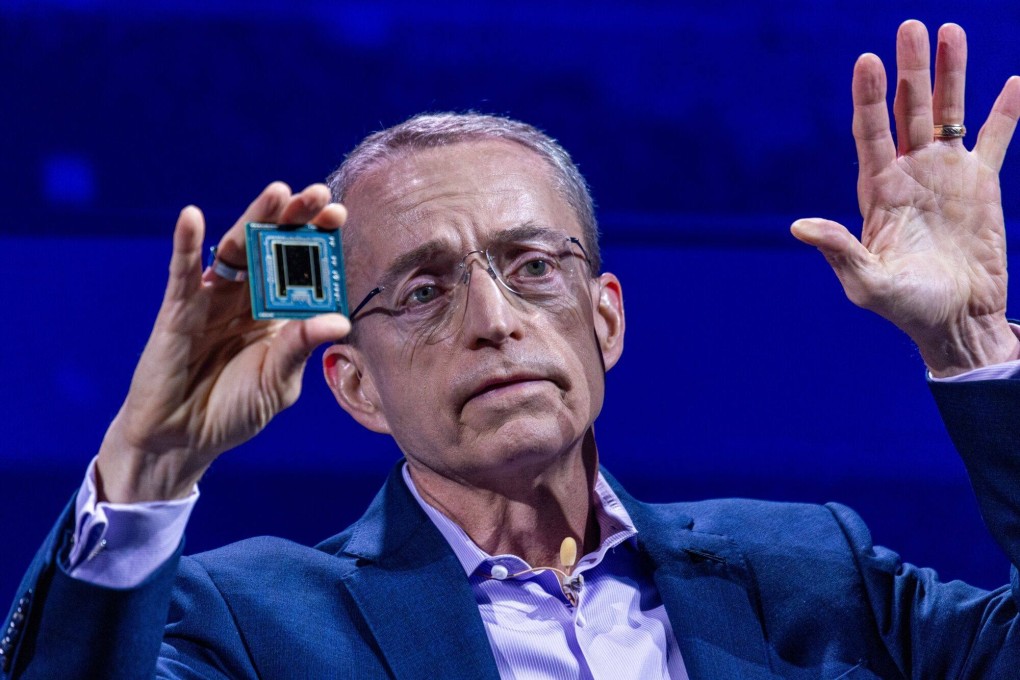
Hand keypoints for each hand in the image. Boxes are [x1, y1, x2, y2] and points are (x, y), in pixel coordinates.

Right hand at [96, 183, 350, 502]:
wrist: (184, 439)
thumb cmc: (235, 409)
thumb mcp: (277, 382)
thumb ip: (300, 348)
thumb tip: (338, 321)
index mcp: (277, 312)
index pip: (301, 266)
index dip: (317, 238)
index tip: (339, 213)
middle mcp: (247, 297)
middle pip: (271, 247)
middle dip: (294, 218)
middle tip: (317, 193)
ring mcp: (212, 299)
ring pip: (234, 250)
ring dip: (253, 219)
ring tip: (277, 193)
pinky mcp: (178, 311)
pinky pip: (182, 273)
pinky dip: (186, 244)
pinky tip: (192, 217)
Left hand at [791, 21, 1019, 376]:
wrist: (956, 321)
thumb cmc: (906, 307)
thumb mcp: (867, 283)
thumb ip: (840, 251)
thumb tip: (799, 227)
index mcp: (878, 193)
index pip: (870, 134)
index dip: (868, 99)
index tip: (867, 61)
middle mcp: (909, 175)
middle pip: (907, 112)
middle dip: (909, 71)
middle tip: (910, 26)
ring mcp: (945, 175)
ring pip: (947, 113)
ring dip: (949, 74)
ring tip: (949, 31)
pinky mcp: (981, 184)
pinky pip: (995, 138)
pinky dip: (1006, 112)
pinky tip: (1014, 82)